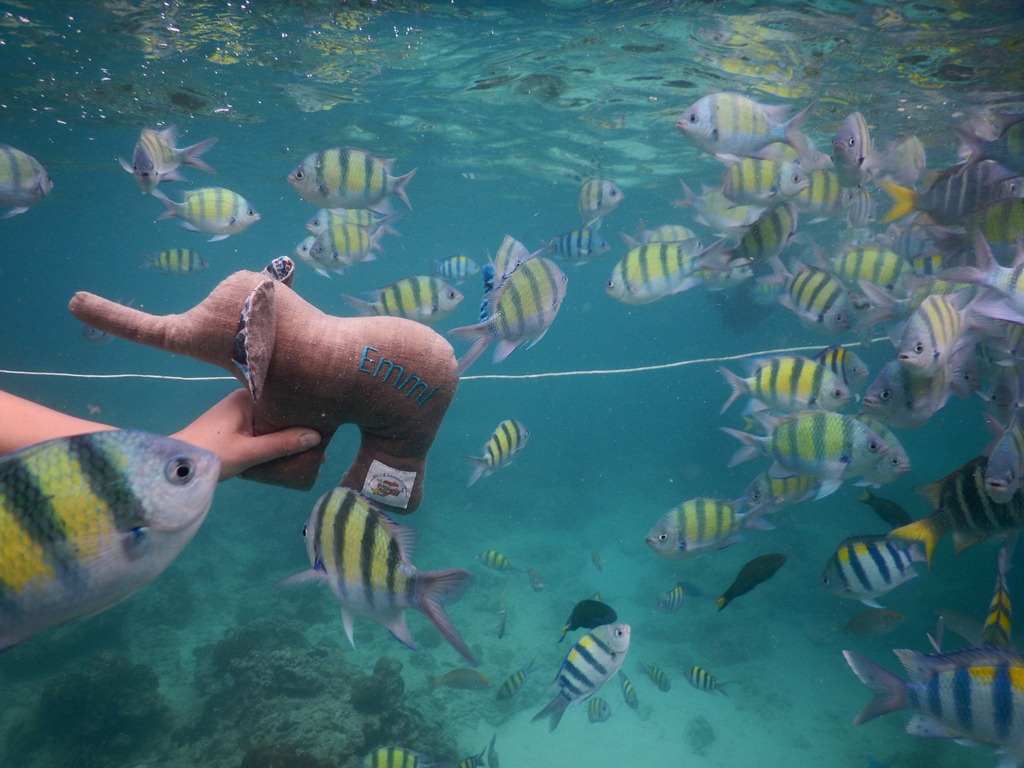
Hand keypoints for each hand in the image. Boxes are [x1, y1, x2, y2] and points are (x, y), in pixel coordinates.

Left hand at [171, 389, 321, 480]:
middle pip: (280, 412)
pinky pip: (262, 431)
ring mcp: (239, 414)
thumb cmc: (209, 454)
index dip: (305, 410)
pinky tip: (289, 453)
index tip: (326, 423)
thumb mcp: (249, 452)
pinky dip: (275, 441)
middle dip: (300, 426)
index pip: (284, 398)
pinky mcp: (235, 428)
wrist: (175, 465)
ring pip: (272, 423)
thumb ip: (281, 444)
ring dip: (288, 436)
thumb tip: (315, 437)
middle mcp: (244, 400)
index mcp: (247, 397)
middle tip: (324, 443)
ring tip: (312, 451)